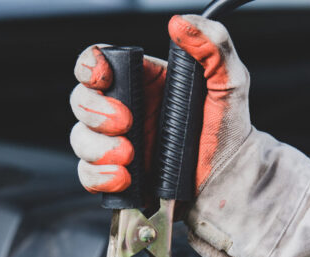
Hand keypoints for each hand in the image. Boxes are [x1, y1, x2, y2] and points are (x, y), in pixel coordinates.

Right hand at [70, 15, 251, 195]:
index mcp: (144, 81)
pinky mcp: (116, 174)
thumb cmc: (229, 132)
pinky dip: (99, 176)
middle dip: (94, 111)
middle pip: (81, 99)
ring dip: (97, 147)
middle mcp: (125, 109)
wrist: (229, 180)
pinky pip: (88, 175)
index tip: (102, 77)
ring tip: (129, 155)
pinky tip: (124, 177)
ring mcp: (117, 143)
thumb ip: (213, 47)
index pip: (98, 62)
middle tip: (125, 123)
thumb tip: (181, 24)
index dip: (89, 65)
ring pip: (79, 138)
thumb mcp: (230, 83)